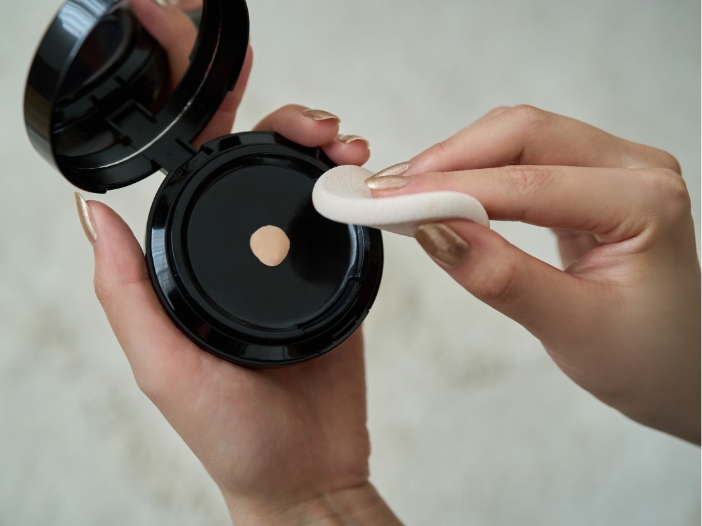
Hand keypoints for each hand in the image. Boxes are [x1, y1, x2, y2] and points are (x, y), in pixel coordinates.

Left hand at [76, 23, 398, 519]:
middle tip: (323, 129)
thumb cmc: (233, 436)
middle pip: (261, 171)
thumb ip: (126, 293)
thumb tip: (93, 215)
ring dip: (326, 155)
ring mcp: (291, 267)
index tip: (243, 87)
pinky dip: (354, 193)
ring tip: (349, 149)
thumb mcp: (163, 368)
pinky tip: (362, 181)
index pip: (201, 179)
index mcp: (193, 268)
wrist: (308, 472)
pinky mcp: (334, 282)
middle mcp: (240, 260)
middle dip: (290, 130)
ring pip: (305, 188)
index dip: (219, 125)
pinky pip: (343, 225)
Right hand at [367, 105, 699, 443]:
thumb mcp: (571, 328)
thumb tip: (434, 231)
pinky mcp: (592, 181)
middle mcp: (635, 168)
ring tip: (406, 190)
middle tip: (389, 190)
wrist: (682, 370)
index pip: (530, 183)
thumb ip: (501, 277)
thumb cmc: (646, 359)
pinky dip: (477, 170)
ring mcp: (615, 168)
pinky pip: (525, 157)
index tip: (391, 201)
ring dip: (459, 158)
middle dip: (450, 159)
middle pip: (525, 134)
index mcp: (645, 203)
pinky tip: (444, 191)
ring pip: (521, 137)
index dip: (452, 189)